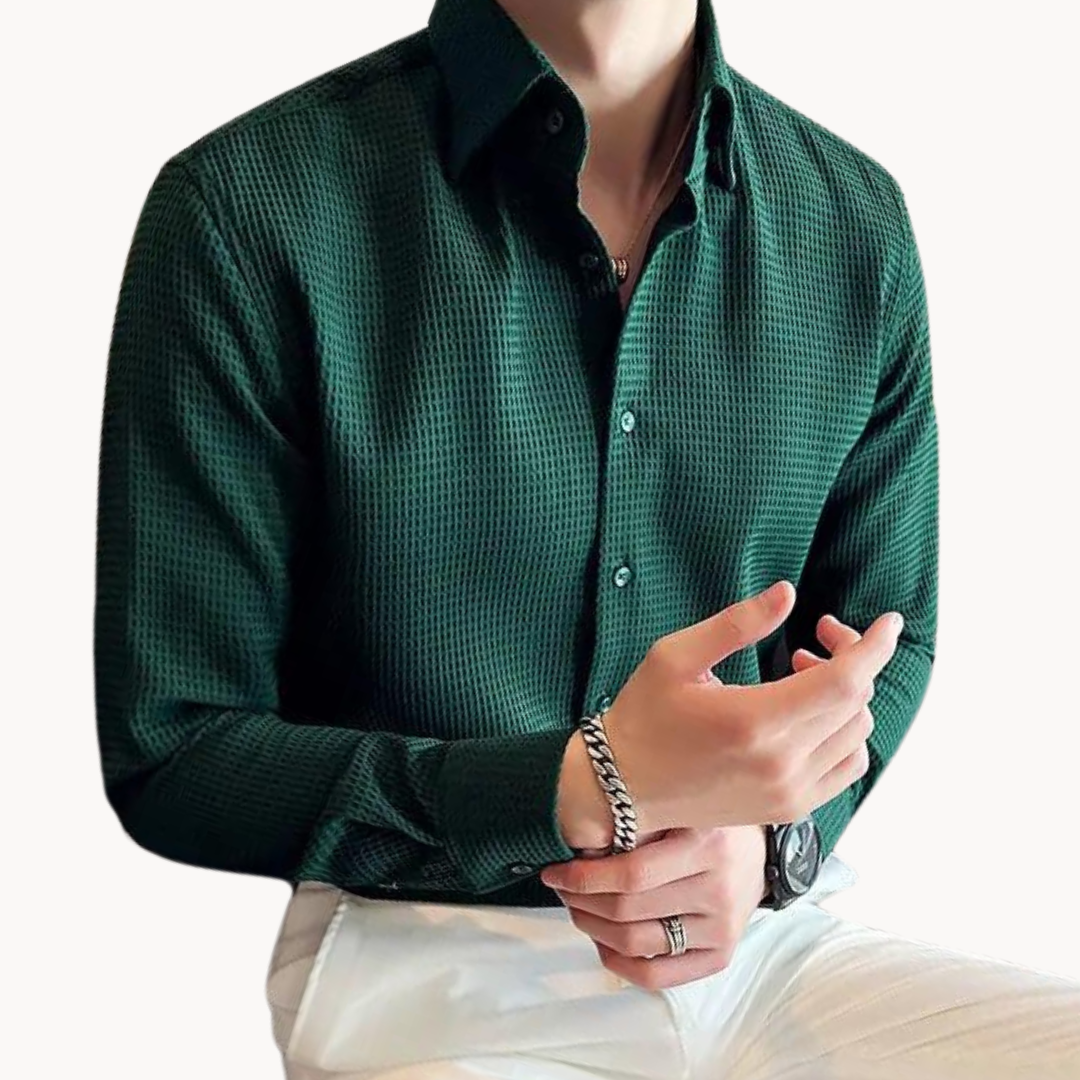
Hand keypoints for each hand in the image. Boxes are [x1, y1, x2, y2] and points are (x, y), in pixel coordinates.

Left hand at [540, 826, 769, 990]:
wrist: (760, 849)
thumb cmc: (706, 821)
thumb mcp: (679, 803)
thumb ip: (636, 820)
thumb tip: (576, 843)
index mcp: (707, 844)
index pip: (631, 874)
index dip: (583, 878)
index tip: (554, 871)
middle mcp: (718, 889)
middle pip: (628, 910)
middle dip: (581, 900)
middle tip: (561, 887)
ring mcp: (722, 927)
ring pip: (637, 943)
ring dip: (593, 929)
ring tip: (577, 909)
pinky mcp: (721, 954)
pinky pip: (658, 976)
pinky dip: (619, 964)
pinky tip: (602, 941)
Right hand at [593, 581, 901, 836]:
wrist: (622, 788)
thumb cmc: (643, 715)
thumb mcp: (675, 656)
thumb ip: (737, 624)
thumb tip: (788, 593)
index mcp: (754, 720)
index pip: (846, 680)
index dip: (875, 645)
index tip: (889, 620)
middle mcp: (781, 762)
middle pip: (856, 701)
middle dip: (853, 658)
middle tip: (817, 636)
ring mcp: (789, 791)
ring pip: (857, 732)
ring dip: (846, 695)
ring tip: (802, 672)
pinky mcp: (789, 808)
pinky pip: (847, 767)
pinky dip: (845, 733)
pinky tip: (811, 713)